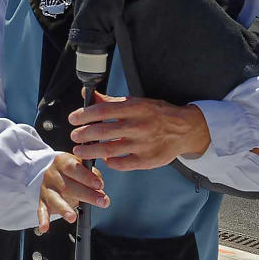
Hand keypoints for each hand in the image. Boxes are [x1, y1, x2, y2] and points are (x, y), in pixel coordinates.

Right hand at [35, 152, 108, 231]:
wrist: (54, 173)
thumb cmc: (73, 171)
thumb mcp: (83, 166)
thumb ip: (93, 175)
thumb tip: (100, 190)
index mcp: (62, 161)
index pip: (73, 168)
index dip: (86, 177)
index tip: (99, 185)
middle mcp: (52, 174)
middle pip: (67, 186)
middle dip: (86, 195)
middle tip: (101, 202)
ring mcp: (46, 188)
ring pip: (54, 199)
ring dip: (64, 209)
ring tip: (72, 217)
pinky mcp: (42, 200)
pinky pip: (42, 210)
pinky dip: (43, 219)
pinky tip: (45, 228)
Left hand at [67, 92, 210, 170]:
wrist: (185, 129)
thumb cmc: (157, 114)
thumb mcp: (136, 102)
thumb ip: (111, 101)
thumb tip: (88, 95)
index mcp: (135, 108)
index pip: (103, 111)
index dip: (84, 115)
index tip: (73, 119)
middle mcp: (139, 126)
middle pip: (103, 132)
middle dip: (84, 135)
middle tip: (74, 136)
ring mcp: (143, 144)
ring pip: (110, 150)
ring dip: (91, 151)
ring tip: (80, 150)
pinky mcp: (147, 160)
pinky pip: (123, 164)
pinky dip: (111, 162)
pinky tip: (105, 159)